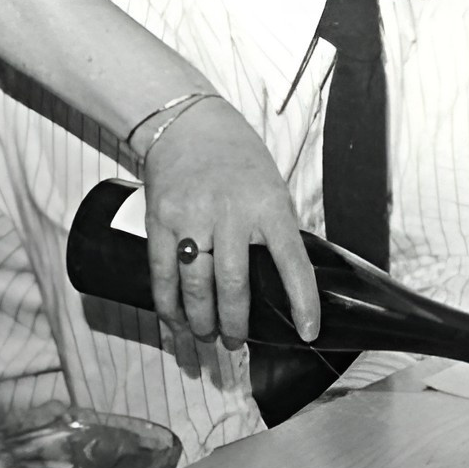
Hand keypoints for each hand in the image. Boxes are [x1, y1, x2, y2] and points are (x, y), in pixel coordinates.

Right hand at [140, 99, 318, 344]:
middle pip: (233, 284)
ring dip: (201, 322)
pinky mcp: (159, 222)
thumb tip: (284, 283)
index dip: (302, 302)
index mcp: (269, 205)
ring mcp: (191, 217)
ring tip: (207, 338)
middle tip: (236, 343)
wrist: (188, 124)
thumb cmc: (240, 159)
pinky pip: (162, 276)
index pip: (292, 262)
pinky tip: (177, 323)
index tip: (308, 332)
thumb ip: (276, 232)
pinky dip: (169, 307)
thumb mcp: (273, 188)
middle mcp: (230, 212)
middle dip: (235, 324)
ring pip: (195, 286)